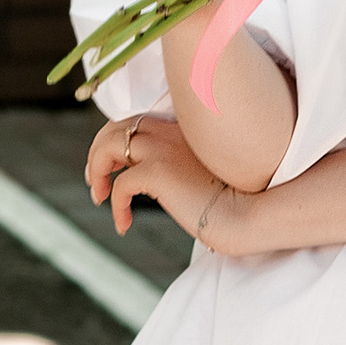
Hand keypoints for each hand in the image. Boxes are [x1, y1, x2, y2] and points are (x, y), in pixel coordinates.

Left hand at [86, 110, 242, 245]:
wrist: (247, 211)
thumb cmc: (233, 197)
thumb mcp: (206, 169)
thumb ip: (183, 162)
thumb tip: (162, 179)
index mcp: (182, 127)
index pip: (137, 120)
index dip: (118, 138)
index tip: (113, 165)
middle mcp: (170, 131)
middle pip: (117, 127)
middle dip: (98, 152)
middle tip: (97, 181)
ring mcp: (163, 149)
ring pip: (110, 145)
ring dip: (98, 169)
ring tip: (100, 196)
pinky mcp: (159, 172)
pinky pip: (120, 184)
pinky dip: (115, 204)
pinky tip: (124, 224)